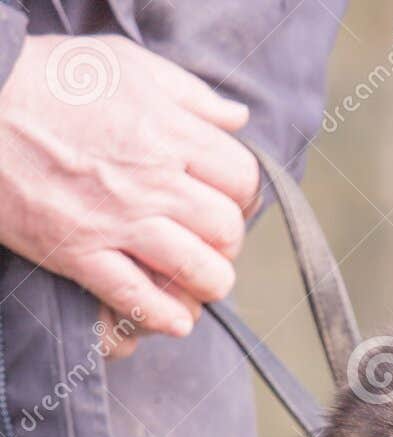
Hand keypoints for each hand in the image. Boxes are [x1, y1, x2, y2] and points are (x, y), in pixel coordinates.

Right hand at [0, 34, 259, 340]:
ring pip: (198, 272)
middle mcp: (152, 180)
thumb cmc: (51, 79)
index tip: (230, 202)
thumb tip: (237, 120)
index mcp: (168, 132)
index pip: (241, 179)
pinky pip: (140, 301)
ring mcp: (118, 221)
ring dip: (208, 284)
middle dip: (228, 243)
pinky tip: (174, 319)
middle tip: (211, 243)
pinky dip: (166, 318)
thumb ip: (189, 94)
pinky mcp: (81, 253)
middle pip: (227, 230)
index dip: (243, 196)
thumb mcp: (125, 64)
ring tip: (198, 282)